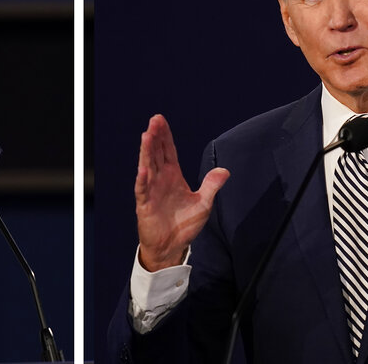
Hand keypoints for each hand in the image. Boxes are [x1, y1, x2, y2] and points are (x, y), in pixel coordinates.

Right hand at [135, 115, 229, 271]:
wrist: (172, 247)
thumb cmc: (184, 225)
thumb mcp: (203, 203)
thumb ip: (212, 185)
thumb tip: (225, 170)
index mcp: (173, 176)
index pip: (168, 151)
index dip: (165, 136)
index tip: (160, 120)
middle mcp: (160, 180)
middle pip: (156, 153)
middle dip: (155, 137)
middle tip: (154, 120)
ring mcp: (151, 191)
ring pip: (148, 167)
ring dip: (146, 152)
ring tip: (146, 136)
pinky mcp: (145, 205)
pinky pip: (143, 190)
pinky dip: (143, 180)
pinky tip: (143, 169)